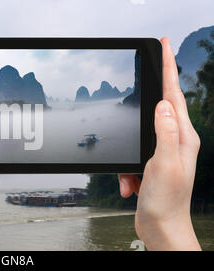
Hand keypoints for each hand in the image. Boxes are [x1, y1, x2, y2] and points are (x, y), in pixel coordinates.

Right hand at [118, 38, 200, 249]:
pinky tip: (130, 186)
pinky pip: (131, 156)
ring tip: (132, 180)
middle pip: (158, 107)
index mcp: (183, 136)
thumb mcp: (164, 164)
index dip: (168, 68)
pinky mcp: (151, 162)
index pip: (174, 94)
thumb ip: (164, 132)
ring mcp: (163, 151)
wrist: (161, 228)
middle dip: (147, 98)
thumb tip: (163, 104)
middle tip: (145, 76)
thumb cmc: (167, 201)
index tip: (164, 45)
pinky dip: (125, 171)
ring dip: (128, 157)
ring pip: (138, 134)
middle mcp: (176, 140)